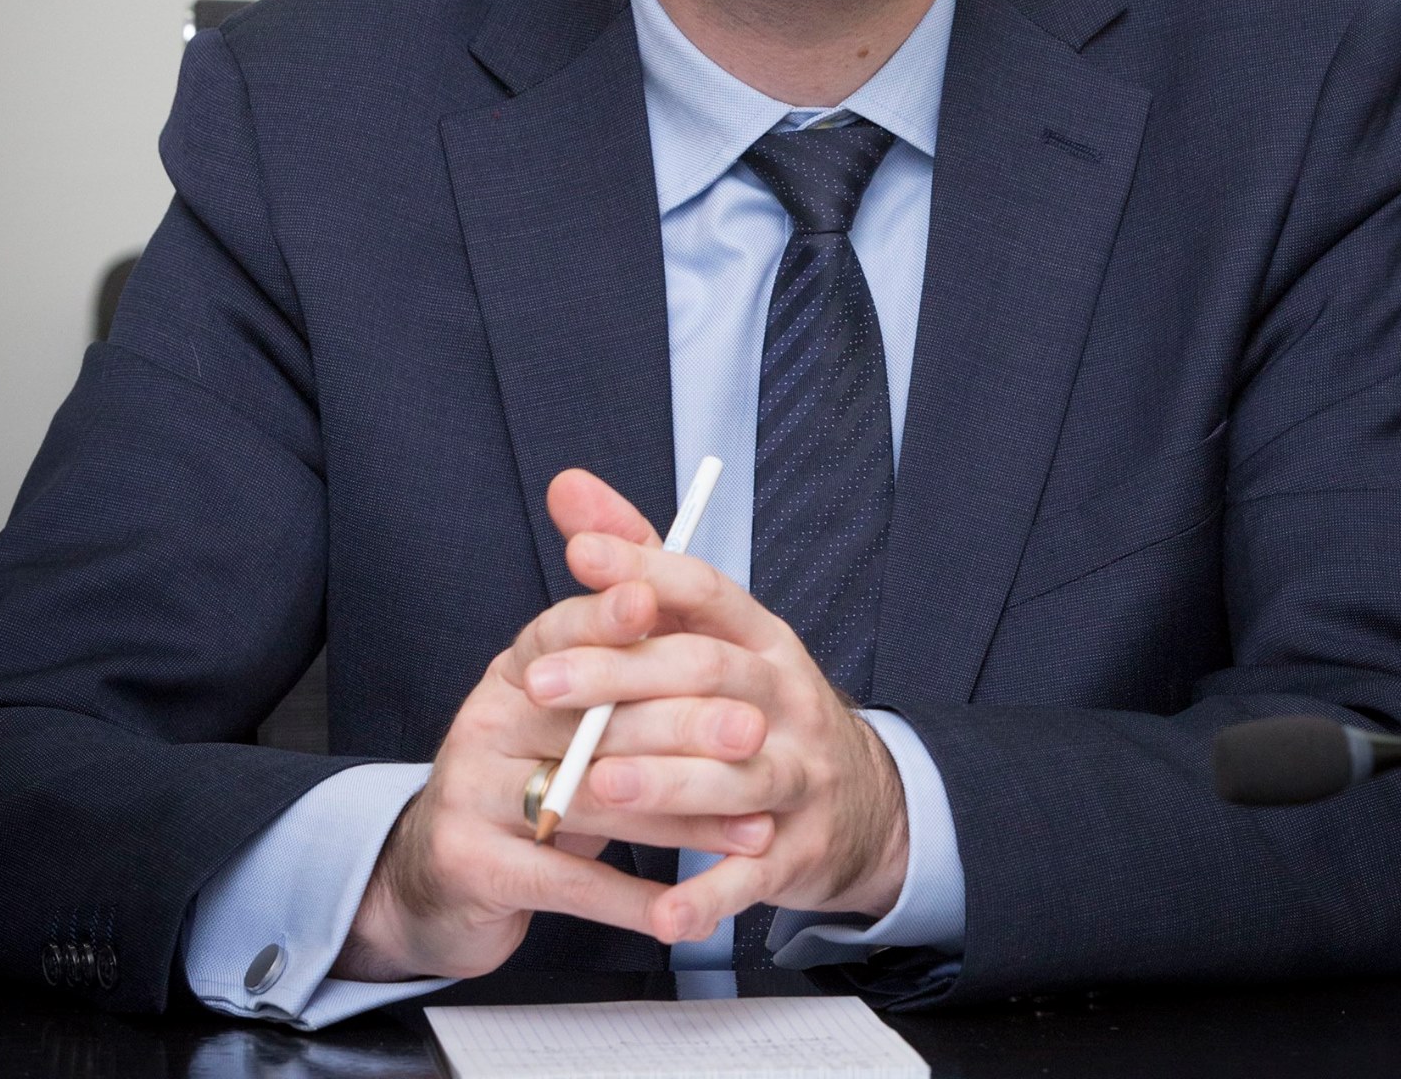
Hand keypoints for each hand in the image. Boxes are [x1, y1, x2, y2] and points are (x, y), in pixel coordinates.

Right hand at [335, 473, 774, 981]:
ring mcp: (469, 793)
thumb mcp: (565, 705)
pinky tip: (682, 909)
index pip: (558, 630)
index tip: (652, 600)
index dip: (603, 615)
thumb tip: (651, 572)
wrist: (444, 875)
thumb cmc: (530, 773)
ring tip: (753, 829)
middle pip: (589, 717)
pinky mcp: (471, 866)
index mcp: (512, 671)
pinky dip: (630, 898)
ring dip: (681, 818)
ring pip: (590, 799)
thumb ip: (614, 643)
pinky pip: (567, 881)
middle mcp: (484, 720)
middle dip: (682, 724)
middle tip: (753, 730)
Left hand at [523, 474, 909, 951]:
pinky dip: (710, 897)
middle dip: (621, 677)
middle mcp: (787, 696)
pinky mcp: (799, 849)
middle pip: (707, 675)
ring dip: (663, 781)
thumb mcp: (713, 632)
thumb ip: (638, 563)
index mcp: (762, 637)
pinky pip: (754, 876)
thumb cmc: (758, 706)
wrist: (861, 802)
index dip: (644, 567)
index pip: (705, 588)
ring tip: (594, 785)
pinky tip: (663, 912)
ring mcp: (800, 774)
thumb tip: (568, 486)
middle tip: (539, 683)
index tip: (578, 556)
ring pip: (734, 775)